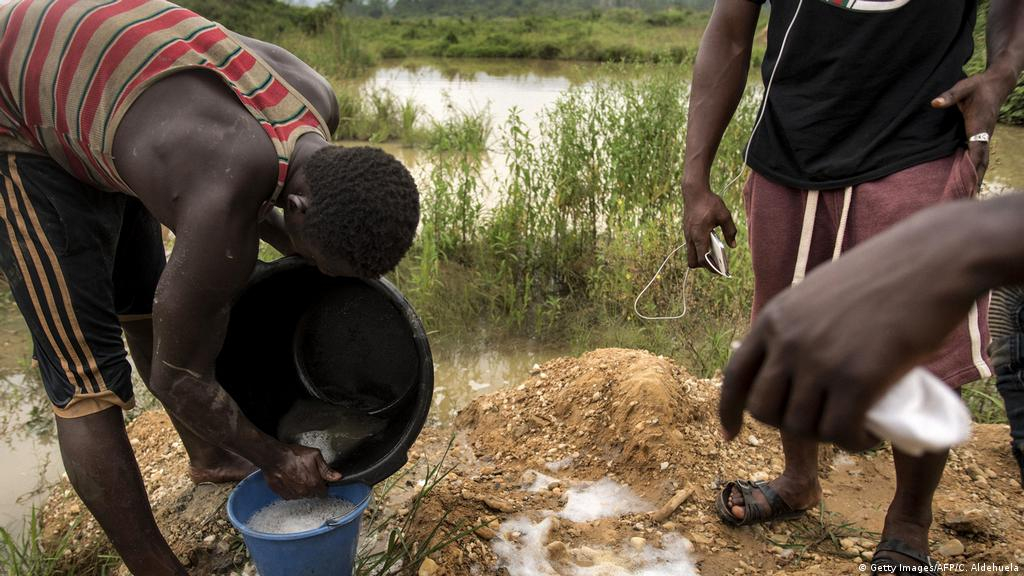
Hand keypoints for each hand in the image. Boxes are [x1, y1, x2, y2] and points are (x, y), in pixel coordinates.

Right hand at [263, 444, 342, 499]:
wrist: (273, 457)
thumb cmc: (293, 454)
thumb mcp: (314, 456)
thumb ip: (326, 469)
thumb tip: (337, 477)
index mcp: (314, 483)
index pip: (324, 492)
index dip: (323, 485)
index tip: (320, 479)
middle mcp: (304, 491)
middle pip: (314, 494)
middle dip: (313, 486)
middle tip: (307, 475)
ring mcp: (294, 494)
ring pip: (303, 495)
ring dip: (303, 488)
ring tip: (298, 476)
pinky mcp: (284, 495)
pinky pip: (293, 496)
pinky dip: (293, 490)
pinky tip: (290, 480)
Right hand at [682, 183, 736, 270]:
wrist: (694, 192)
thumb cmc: (709, 202)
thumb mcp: (724, 215)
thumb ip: (730, 231)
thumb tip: (733, 245)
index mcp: (700, 235)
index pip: (703, 259)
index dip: (712, 268)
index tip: (721, 271)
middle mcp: (691, 238)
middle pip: (693, 262)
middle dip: (704, 266)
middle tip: (716, 264)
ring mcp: (687, 235)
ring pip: (690, 255)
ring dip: (701, 258)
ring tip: (714, 255)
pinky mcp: (687, 232)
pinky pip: (691, 247)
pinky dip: (699, 249)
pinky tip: (710, 243)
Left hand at [719, 202, 980, 450]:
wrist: (930, 259)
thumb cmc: (883, 272)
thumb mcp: (819, 293)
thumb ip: (798, 324)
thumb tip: (790, 363)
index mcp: (774, 317)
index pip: (735, 375)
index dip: (728, 409)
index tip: (730, 434)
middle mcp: (788, 341)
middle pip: (763, 409)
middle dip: (784, 425)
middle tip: (817, 422)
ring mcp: (819, 361)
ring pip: (800, 427)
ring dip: (825, 436)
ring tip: (851, 425)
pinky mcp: (857, 379)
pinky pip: (839, 432)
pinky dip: (853, 443)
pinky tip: (868, 436)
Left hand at [932, 68, 1016, 187]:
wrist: (996, 83)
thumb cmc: (978, 85)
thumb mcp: (962, 88)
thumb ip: (949, 96)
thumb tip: (934, 103)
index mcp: (980, 125)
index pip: (978, 149)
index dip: (974, 165)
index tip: (971, 180)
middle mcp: (984, 134)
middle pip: (982, 161)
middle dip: (977, 179)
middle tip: (970, 198)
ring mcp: (984, 136)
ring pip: (982, 160)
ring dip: (977, 177)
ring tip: (970, 196)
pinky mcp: (981, 136)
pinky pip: (978, 156)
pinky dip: (975, 168)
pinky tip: (969, 179)